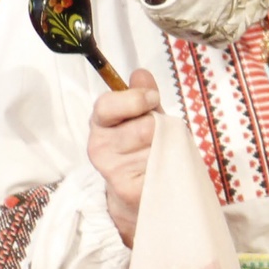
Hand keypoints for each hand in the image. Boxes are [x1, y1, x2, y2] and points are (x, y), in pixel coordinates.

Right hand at [87, 69, 160, 245]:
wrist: (135, 194)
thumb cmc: (140, 148)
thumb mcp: (142, 117)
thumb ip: (142, 95)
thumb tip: (140, 74)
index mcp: (100, 123)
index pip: (107, 105)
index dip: (134, 100)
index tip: (152, 99)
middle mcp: (99, 147)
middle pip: (144, 126)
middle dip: (159, 127)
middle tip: (157, 136)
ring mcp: (112, 170)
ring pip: (156, 145)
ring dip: (167, 146)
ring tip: (159, 153)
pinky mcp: (128, 189)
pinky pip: (162, 165)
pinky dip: (169, 164)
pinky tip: (161, 169)